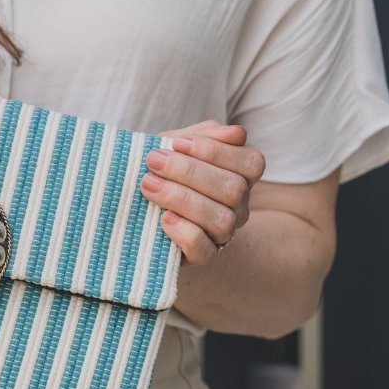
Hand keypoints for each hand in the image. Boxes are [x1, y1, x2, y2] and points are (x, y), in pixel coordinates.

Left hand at [140, 121, 265, 265]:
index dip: (216, 151)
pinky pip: (203, 249)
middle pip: (234, 189)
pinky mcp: (201, 256)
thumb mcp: (175, 147)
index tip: (177, 143)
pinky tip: (162, 218)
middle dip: (190, 171)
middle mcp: (239, 206)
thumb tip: (236, 133)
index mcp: (240, 175)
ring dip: (182, 199)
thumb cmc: (162, 171)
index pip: (251, 163)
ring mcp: (223, 234)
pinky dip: (183, 231)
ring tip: (149, 185)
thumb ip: (201, 135)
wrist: (137, 210)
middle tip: (154, 161)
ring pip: (221, 220)